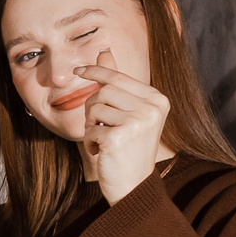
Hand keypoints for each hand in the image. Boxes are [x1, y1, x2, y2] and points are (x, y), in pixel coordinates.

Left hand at [76, 63, 170, 203]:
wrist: (133, 185)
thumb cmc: (128, 147)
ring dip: (91, 126)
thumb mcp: (128, 112)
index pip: (118, 78)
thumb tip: (104, 51)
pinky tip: (103, 152)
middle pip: (103, 92)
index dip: (96, 72)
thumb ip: (117, 83)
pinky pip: (90, 130)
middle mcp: (152, 108)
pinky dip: (90, 142)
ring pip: (94, 109)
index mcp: (157, 99)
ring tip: (105, 140)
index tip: (78, 70)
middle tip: (100, 126)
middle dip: (93, 108)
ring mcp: (137, 122)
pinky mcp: (119, 137)